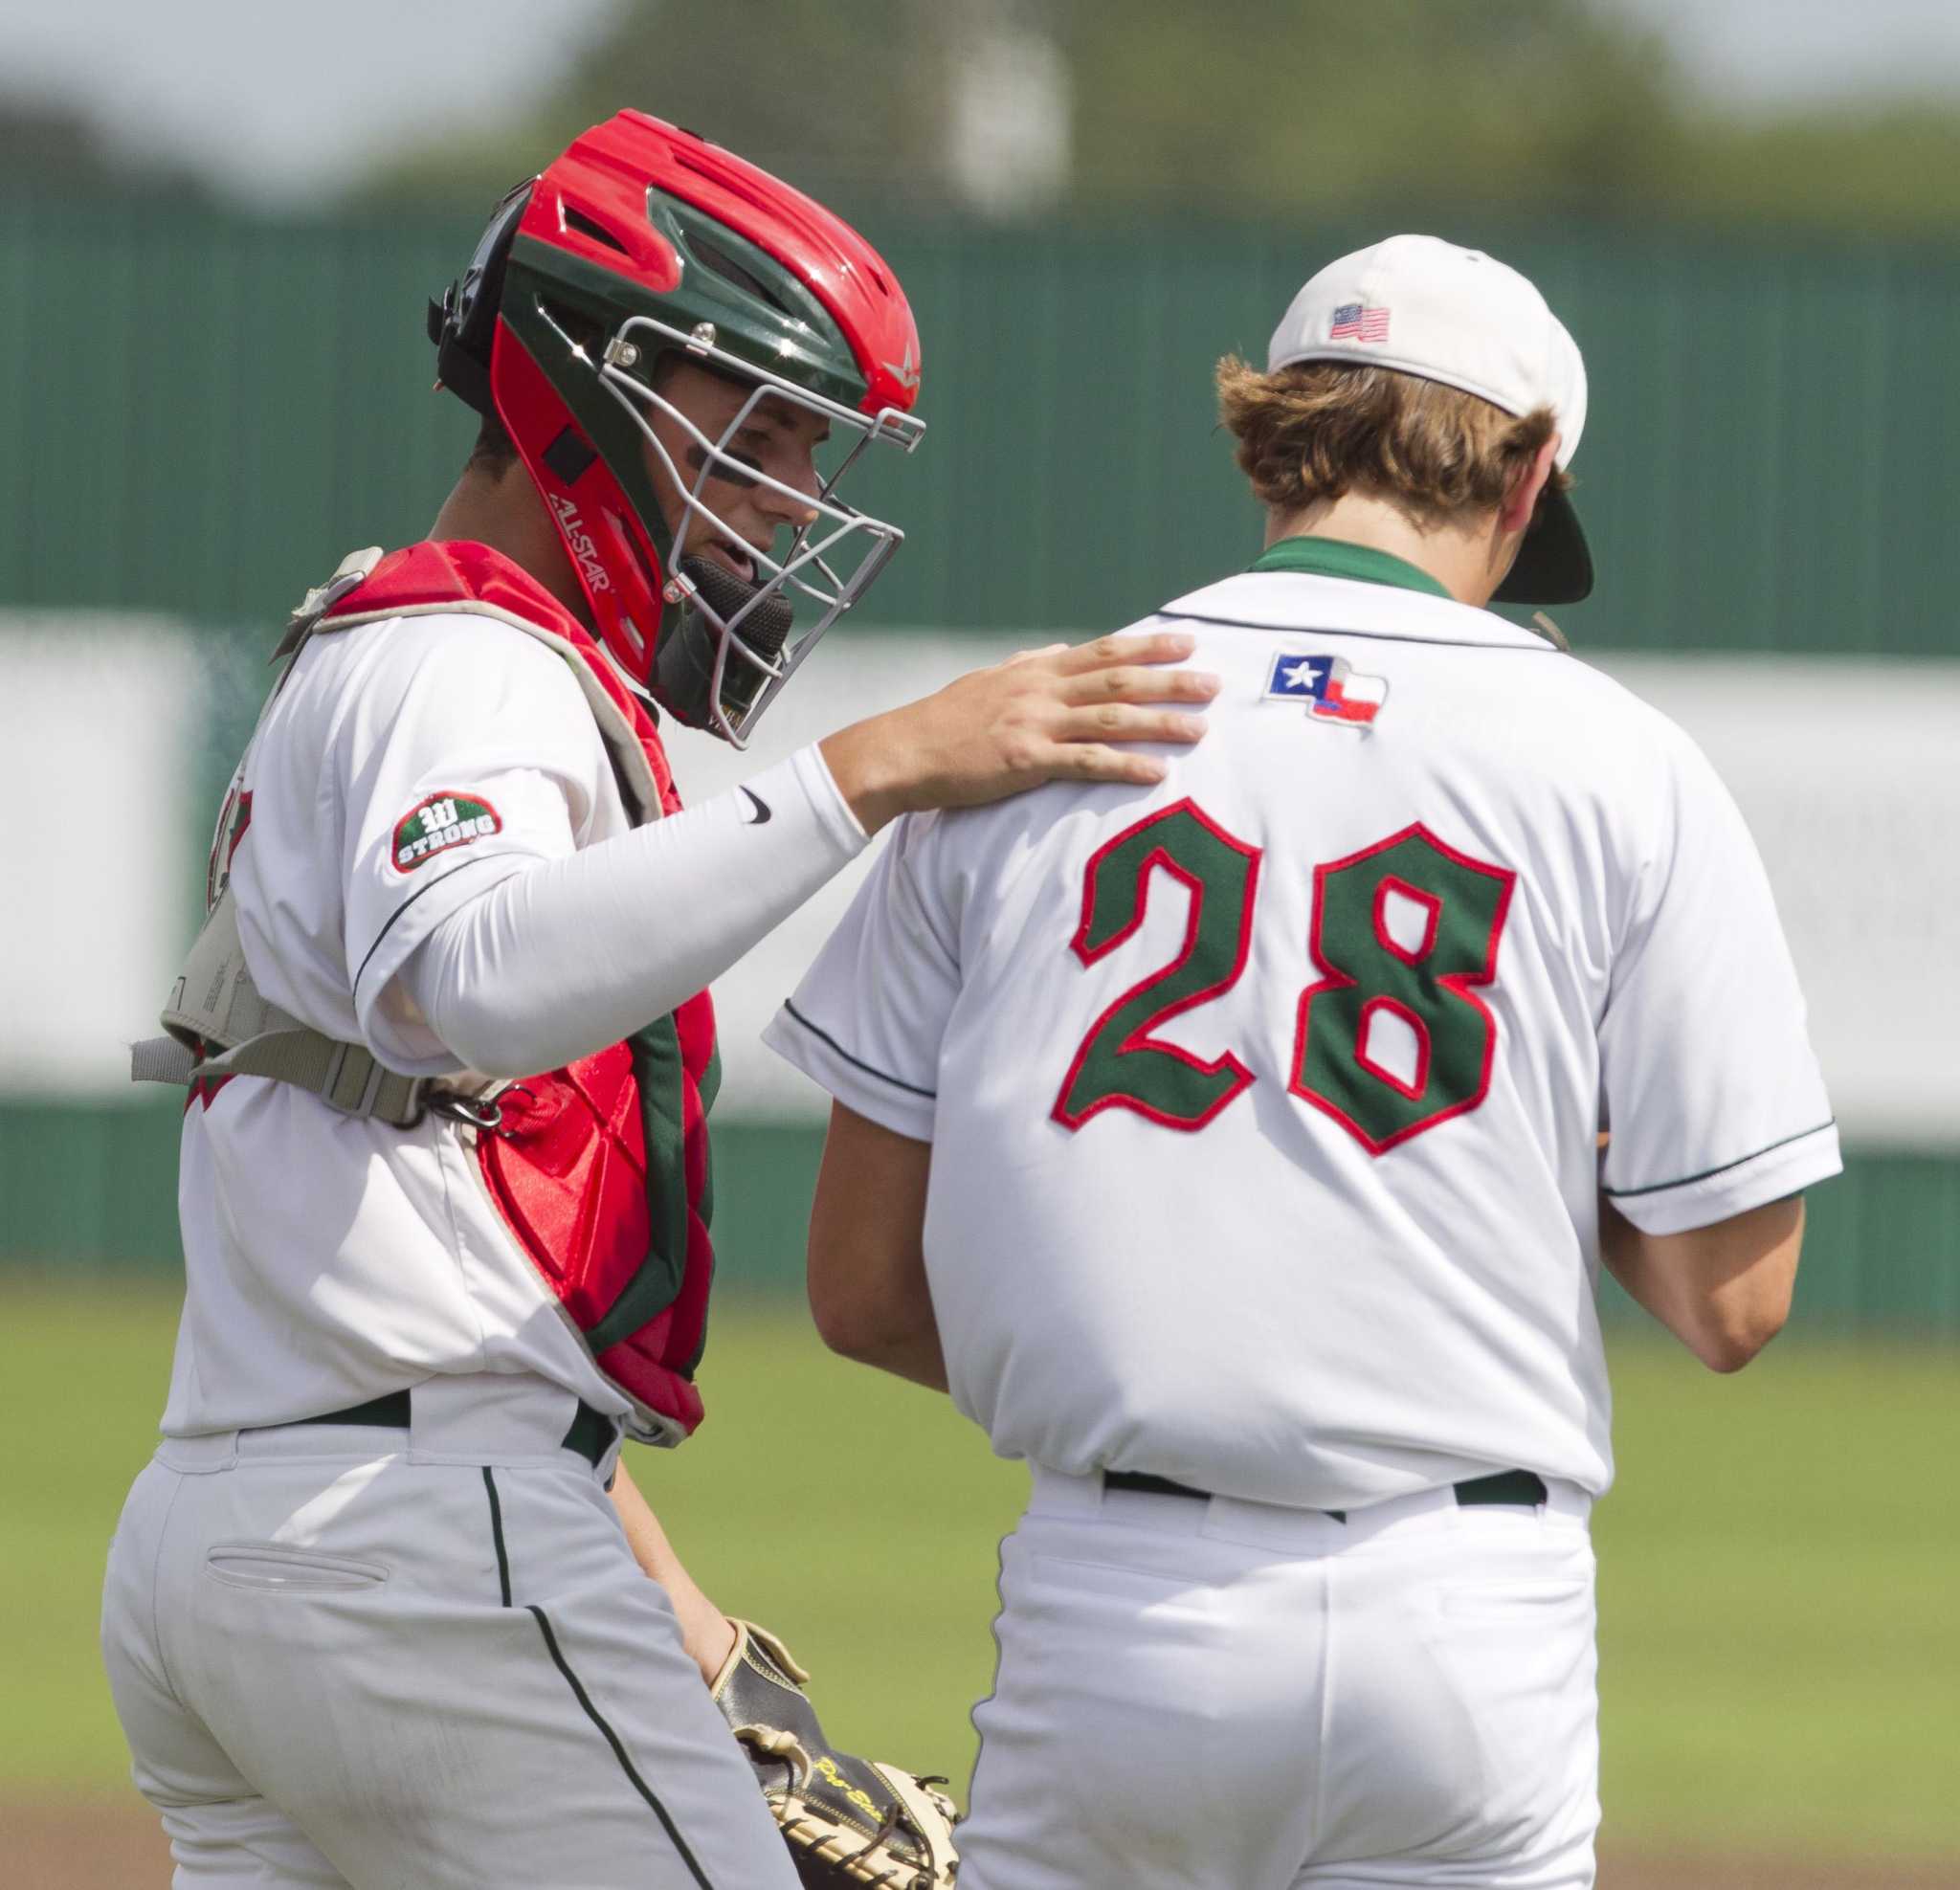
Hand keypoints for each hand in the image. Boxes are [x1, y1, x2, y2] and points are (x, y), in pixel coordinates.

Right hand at [820, 631, 1217, 833]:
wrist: (905, 750)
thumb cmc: (944, 722)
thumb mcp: (988, 680)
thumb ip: (1027, 664)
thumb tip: (1059, 648)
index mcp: (1035, 670)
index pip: (1102, 651)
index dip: (1147, 645)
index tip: (1186, 641)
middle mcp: (1041, 691)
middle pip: (1118, 681)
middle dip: (1170, 681)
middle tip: (1212, 684)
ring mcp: (1035, 724)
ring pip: (1111, 719)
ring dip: (1159, 723)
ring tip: (1198, 729)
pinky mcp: (1027, 761)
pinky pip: (1086, 763)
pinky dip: (1124, 766)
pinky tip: (1155, 773)